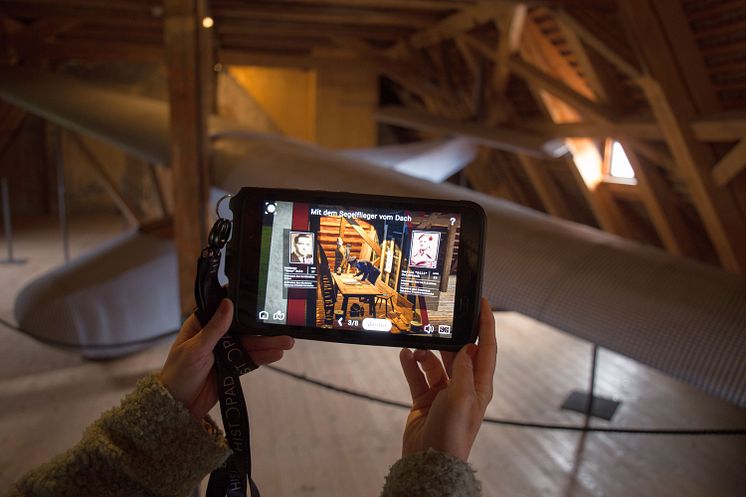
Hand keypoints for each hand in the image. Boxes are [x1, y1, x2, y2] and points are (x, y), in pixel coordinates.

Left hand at [159, 299, 293, 420]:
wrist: (178, 407)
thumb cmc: (178, 374)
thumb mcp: (195, 349)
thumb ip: (214, 328)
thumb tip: (228, 304)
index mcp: (202, 324)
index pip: (224, 308)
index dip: (242, 302)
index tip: (262, 296)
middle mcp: (215, 335)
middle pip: (243, 328)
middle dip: (263, 328)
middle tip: (283, 326)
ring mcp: (225, 351)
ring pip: (250, 344)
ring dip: (268, 344)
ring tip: (287, 343)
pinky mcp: (232, 367)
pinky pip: (250, 359)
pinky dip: (263, 357)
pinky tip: (277, 354)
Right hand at [398, 298, 496, 460]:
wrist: (429, 461)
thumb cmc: (452, 434)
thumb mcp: (462, 397)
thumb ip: (465, 370)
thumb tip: (471, 348)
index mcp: (479, 386)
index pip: (486, 348)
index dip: (486, 325)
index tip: (483, 304)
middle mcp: (463, 386)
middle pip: (459, 352)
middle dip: (449, 336)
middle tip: (439, 318)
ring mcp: (443, 393)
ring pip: (435, 362)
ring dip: (425, 352)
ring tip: (416, 344)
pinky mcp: (425, 399)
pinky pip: (418, 375)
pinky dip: (411, 364)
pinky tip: (405, 355)